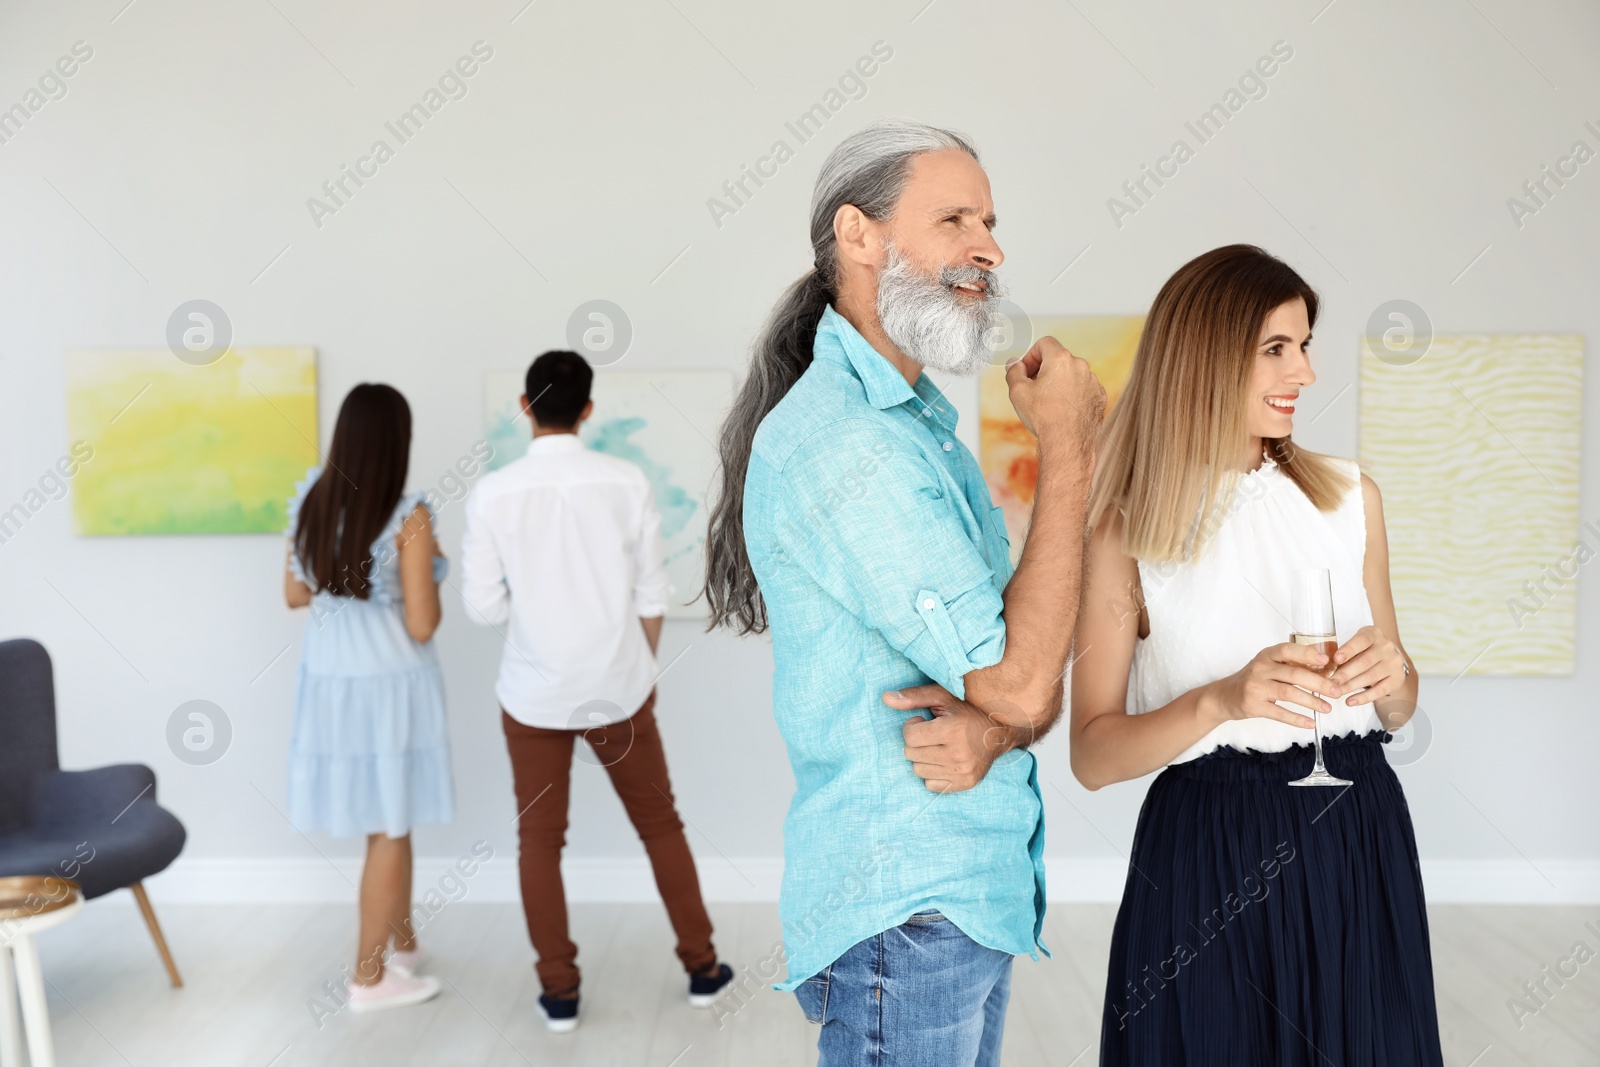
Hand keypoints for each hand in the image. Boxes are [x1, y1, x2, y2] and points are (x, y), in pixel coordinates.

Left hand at [883, 684, 1019, 792]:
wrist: (1000, 732)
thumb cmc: (967, 710)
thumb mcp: (942, 696)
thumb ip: (913, 697)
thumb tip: (885, 698)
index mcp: (953, 730)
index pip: (910, 736)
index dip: (913, 727)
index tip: (925, 721)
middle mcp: (959, 754)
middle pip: (911, 754)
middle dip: (917, 742)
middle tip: (933, 734)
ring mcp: (963, 771)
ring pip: (918, 770)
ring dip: (923, 758)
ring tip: (939, 746)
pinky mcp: (966, 784)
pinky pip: (930, 785)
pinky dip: (933, 773)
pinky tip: (945, 760)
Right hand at [1005, 336, 1105, 455]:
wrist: (1067, 443)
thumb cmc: (1044, 417)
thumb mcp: (1017, 392)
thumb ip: (1013, 371)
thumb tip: (1014, 364)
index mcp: (1061, 359)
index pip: (1045, 343)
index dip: (1031, 355)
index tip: (1026, 371)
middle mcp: (1081, 366)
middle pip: (1059, 359)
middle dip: (1044, 370)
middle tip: (1033, 388)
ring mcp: (1093, 382)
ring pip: (1072, 374)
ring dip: (1059, 383)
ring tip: (1048, 403)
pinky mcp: (1099, 397)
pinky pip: (1083, 389)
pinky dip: (1073, 395)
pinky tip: (1062, 410)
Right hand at [1201, 642, 1342, 729]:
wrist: (1224, 696)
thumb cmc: (1253, 679)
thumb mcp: (1268, 665)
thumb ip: (1290, 665)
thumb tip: (1325, 668)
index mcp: (1266, 655)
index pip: (1288, 650)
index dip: (1307, 654)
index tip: (1326, 662)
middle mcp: (1260, 668)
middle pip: (1294, 674)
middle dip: (1319, 683)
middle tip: (1336, 691)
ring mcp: (1255, 687)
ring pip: (1289, 693)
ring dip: (1312, 702)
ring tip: (1327, 708)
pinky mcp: (1253, 706)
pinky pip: (1279, 713)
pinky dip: (1297, 719)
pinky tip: (1310, 723)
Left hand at [1330, 625, 1407, 704]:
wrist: (1388, 659)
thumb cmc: (1364, 651)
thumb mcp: (1355, 645)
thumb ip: (1343, 652)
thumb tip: (1324, 666)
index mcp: (1374, 634)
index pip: (1362, 640)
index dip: (1349, 650)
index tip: (1336, 659)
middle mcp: (1387, 647)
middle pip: (1365, 661)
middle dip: (1345, 673)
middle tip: (1330, 682)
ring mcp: (1394, 663)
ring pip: (1371, 676)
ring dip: (1352, 686)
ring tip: (1337, 692)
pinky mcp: (1398, 678)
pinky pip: (1381, 690)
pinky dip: (1364, 697)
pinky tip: (1350, 701)